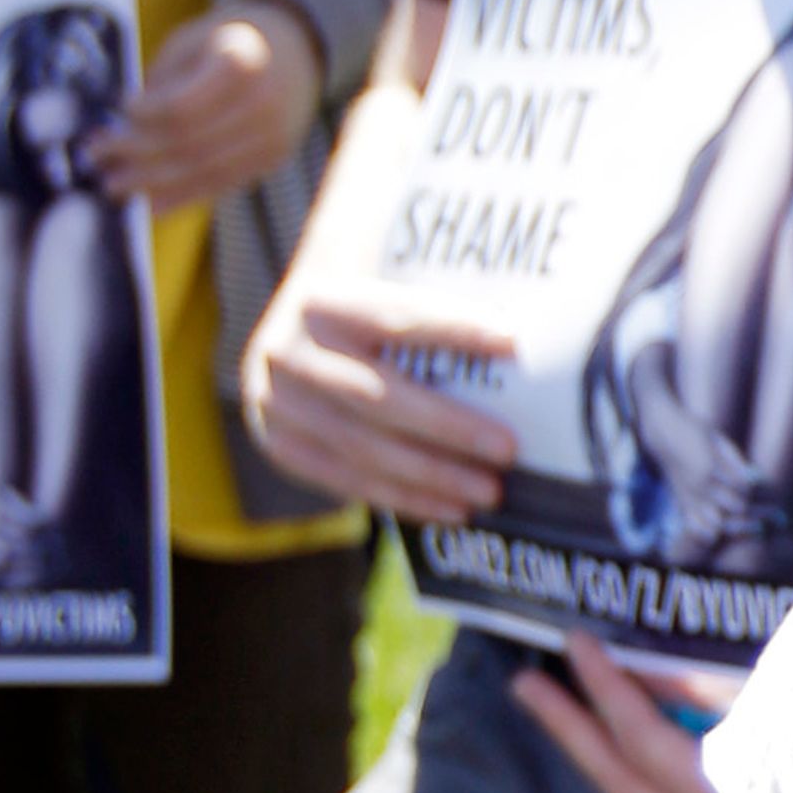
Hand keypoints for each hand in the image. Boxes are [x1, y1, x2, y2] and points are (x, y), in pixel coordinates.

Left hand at [96, 0, 323, 211]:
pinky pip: (222, 184)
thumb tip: (125, 129)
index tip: (119, 109)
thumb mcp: (195, 38)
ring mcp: (272, 137)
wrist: (298, 49)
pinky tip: (151, 202)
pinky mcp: (273, 159)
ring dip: (153, 182)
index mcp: (240, 63)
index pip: (181, 106)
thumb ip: (163, 80)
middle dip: (136, 154)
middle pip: (189, 143)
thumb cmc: (231, 39)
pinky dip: (184, 196)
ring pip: (202, 170)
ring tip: (114, 184)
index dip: (144, 115)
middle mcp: (262, 104)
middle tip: (96, 156)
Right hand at [236, 281, 517, 521]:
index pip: (394, 317)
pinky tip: (451, 509)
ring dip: (432, 476)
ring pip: (362, 448)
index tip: (512, 343)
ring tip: (488, 492)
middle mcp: (288, 352)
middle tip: (507, 449)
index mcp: (320, 300)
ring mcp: (276, 404)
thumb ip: (434, 302)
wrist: (292, 333)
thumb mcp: (381, 283)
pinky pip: (347, 479)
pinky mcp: (281, 444)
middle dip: (447, 427)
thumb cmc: (364, 311)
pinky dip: (404, 498)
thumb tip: (516, 330)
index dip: (452, 329)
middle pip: (377, 396)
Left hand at [510, 631, 758, 792]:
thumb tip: (637, 670)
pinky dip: (636, 773)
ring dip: (598, 753)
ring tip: (562, 710)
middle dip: (572, 729)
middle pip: (626, 784)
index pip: (647, 740)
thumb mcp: (780, 701)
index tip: (576, 642)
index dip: (607, 687)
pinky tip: (619, 745)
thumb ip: (707, 692)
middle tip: (525, 683)